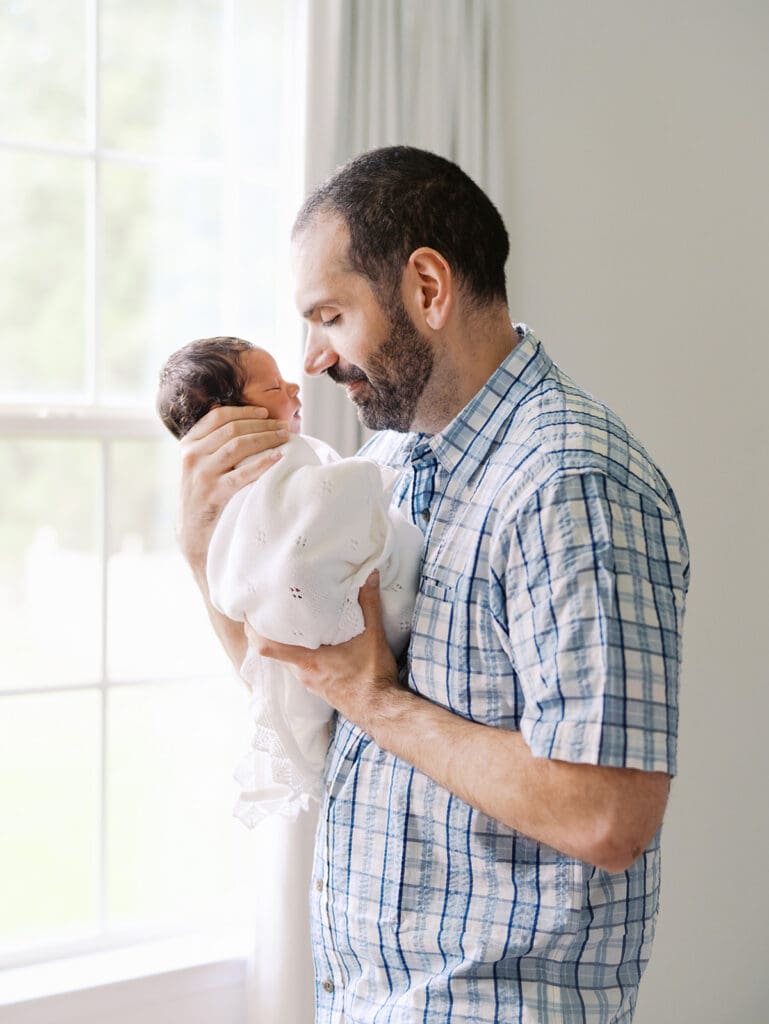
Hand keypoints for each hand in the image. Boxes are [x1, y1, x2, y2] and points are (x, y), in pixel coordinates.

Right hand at [176, 404, 288, 572]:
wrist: (192, 532)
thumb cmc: (205, 494)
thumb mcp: (201, 464)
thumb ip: (215, 443)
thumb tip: (247, 419)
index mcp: (189, 444)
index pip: (218, 416)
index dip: (244, 411)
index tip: (265, 412)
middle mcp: (192, 455)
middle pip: (232, 429)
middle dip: (262, 424)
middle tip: (284, 426)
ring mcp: (201, 474)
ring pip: (238, 446)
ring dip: (265, 438)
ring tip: (285, 438)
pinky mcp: (213, 493)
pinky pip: (241, 474)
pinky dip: (261, 463)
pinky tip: (277, 458)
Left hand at [249, 571, 401, 736]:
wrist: (381, 711)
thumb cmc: (373, 677)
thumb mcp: (373, 636)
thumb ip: (369, 604)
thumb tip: (369, 575)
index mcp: (308, 661)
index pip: (267, 647)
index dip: (253, 631)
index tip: (247, 613)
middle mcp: (303, 673)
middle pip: (272, 651)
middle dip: (265, 631)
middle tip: (265, 608)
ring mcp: (309, 682)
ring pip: (286, 659)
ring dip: (282, 642)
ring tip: (283, 620)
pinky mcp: (318, 686)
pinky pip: (297, 667)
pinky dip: (296, 653)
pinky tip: (307, 642)